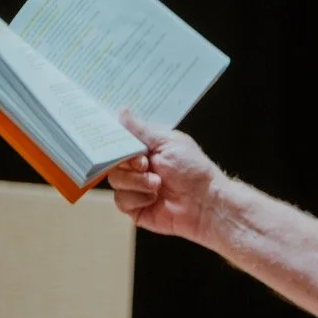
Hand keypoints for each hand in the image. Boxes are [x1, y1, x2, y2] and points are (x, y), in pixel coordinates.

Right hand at [108, 110, 223, 241]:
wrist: (205, 201)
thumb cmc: (193, 169)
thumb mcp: (167, 143)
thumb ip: (140, 131)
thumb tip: (122, 111)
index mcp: (146, 148)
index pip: (119, 142)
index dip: (116, 143)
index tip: (120, 145)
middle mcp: (139, 166)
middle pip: (112, 161)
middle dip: (129, 164)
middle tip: (146, 164)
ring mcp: (136, 186)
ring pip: (115, 180)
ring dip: (137, 182)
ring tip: (158, 184)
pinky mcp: (135, 206)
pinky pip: (121, 200)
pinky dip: (138, 198)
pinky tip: (155, 198)